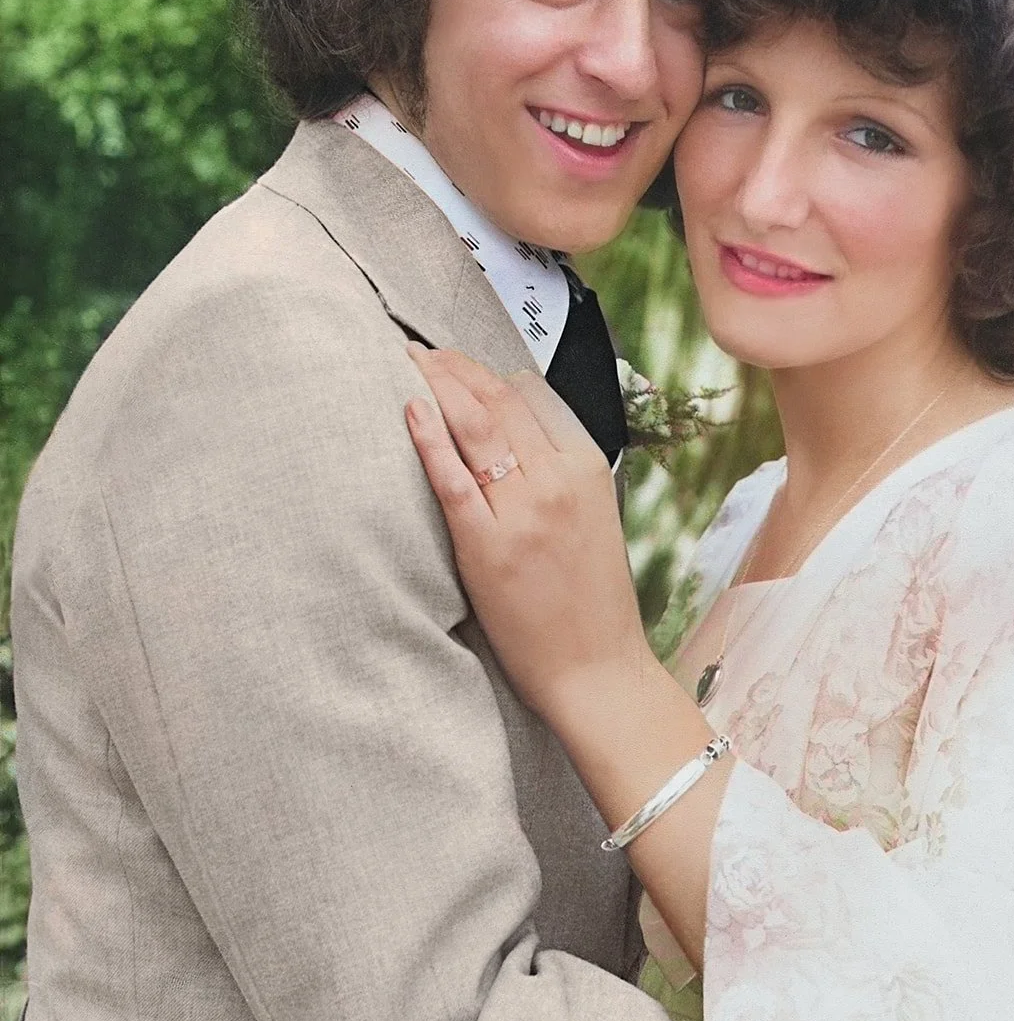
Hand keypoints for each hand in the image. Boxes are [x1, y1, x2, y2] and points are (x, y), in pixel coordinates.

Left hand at [404, 346, 650, 720]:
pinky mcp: (488, 546)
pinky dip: (429, 438)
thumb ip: (560, 472)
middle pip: (500, 401)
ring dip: (439, 385)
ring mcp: (523, 511)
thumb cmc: (591, 600)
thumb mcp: (594, 516)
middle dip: (457, 367)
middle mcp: (558, 480)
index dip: (491, 372)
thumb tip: (514, 435)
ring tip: (411, 364)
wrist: (596, 668)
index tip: (462, 363)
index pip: (535, 395)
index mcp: (587, 468)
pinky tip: (410, 409)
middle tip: (424, 352)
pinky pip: (452, 479)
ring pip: (476, 427)